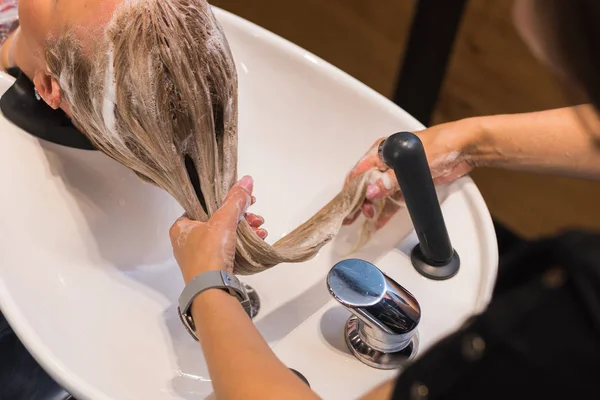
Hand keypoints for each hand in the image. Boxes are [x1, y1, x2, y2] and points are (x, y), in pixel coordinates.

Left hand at [169, 176, 266, 282]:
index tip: (243, 201)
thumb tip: (247, 179)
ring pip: (225, 236)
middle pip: (218, 221)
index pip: (204, 206)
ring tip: (260, 229)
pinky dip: (241, 244)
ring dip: (245, 231)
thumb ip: (235, 200)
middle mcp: (187, 242)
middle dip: (241, 218)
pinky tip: (257, 240)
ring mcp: (199, 257)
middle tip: (256, 217)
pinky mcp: (211, 269)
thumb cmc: (209, 252)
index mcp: (181, 227)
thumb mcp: (223, 221)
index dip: (225, 202)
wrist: (211, 290)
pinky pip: (228, 250)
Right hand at [343, 120, 476, 228]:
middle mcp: (386, 162)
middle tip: (354, 217)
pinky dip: (385, 211)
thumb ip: (390, 179)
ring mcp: (397, 174)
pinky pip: (392, 200)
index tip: (347, 205)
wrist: (464, 148)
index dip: (351, 189)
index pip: (359, 171)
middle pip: (366, 184)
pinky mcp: (407, 185)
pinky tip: (378, 222)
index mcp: (382, 150)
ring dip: (372, 208)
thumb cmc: (440, 145)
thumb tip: (371, 192)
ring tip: (367, 221)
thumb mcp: (411, 163)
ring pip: (378, 194)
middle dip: (359, 201)